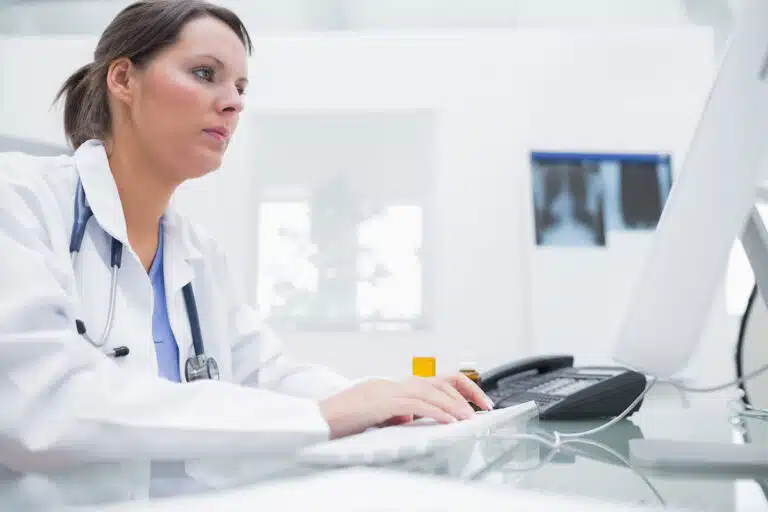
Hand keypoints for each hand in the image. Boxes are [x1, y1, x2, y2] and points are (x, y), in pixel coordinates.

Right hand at [318, 374, 494, 438]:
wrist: (323, 416)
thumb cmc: (348, 416)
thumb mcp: (382, 414)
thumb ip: (401, 413)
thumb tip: (416, 417)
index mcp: (401, 386)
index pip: (440, 380)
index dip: (463, 387)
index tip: (479, 401)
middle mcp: (400, 383)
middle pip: (443, 381)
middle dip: (468, 393)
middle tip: (485, 407)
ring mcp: (393, 391)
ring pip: (433, 391)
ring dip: (455, 404)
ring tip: (469, 416)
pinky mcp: (386, 402)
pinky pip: (417, 405)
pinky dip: (436, 412)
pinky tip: (448, 420)